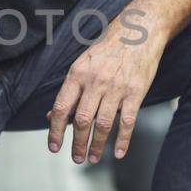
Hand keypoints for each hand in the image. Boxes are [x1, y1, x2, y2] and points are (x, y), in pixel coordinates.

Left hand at [46, 16, 163, 163]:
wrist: (138, 32)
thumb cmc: (107, 50)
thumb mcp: (81, 65)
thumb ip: (69, 91)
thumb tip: (52, 116)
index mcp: (77, 74)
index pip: (62, 107)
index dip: (56, 130)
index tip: (54, 147)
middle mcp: (95, 81)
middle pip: (82, 120)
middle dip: (78, 144)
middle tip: (77, 158)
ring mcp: (116, 88)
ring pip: (103, 125)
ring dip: (97, 146)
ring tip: (93, 158)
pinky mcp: (136, 92)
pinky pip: (128, 122)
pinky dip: (123, 140)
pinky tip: (119, 153)